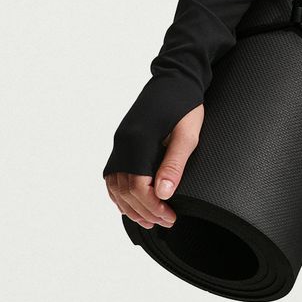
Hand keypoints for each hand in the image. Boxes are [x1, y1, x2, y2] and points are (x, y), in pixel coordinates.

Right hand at [104, 104, 204, 229]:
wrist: (175, 79)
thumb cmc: (185, 106)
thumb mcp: (188, 136)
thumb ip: (174, 165)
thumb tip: (163, 194)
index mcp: (137, 142)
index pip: (137, 187)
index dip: (153, 207)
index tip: (170, 217)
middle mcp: (123, 143)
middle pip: (124, 189)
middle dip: (144, 211)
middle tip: (165, 222)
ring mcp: (119, 142)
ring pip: (115, 184)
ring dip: (130, 206)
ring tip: (149, 221)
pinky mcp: (122, 141)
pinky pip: (113, 174)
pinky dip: (120, 193)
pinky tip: (131, 204)